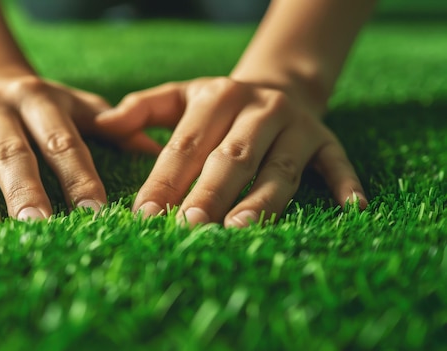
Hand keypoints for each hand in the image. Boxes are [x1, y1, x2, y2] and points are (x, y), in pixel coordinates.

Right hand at [0, 68, 110, 220]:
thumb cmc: (48, 105)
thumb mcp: (83, 106)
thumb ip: (117, 127)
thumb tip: (158, 152)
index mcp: (41, 101)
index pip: (63, 143)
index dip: (79, 177)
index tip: (95, 212)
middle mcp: (1, 113)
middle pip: (14, 156)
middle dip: (25, 193)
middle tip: (38, 227)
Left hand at [95, 77, 366, 226]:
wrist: (279, 85)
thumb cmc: (219, 103)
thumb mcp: (180, 96)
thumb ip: (142, 109)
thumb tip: (103, 123)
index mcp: (218, 97)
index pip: (186, 143)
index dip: (165, 178)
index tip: (145, 213)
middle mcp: (259, 110)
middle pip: (232, 157)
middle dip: (209, 193)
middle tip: (187, 225)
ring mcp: (297, 126)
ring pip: (278, 168)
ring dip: (261, 200)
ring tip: (238, 230)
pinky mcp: (326, 141)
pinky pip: (337, 164)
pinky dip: (345, 185)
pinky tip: (352, 210)